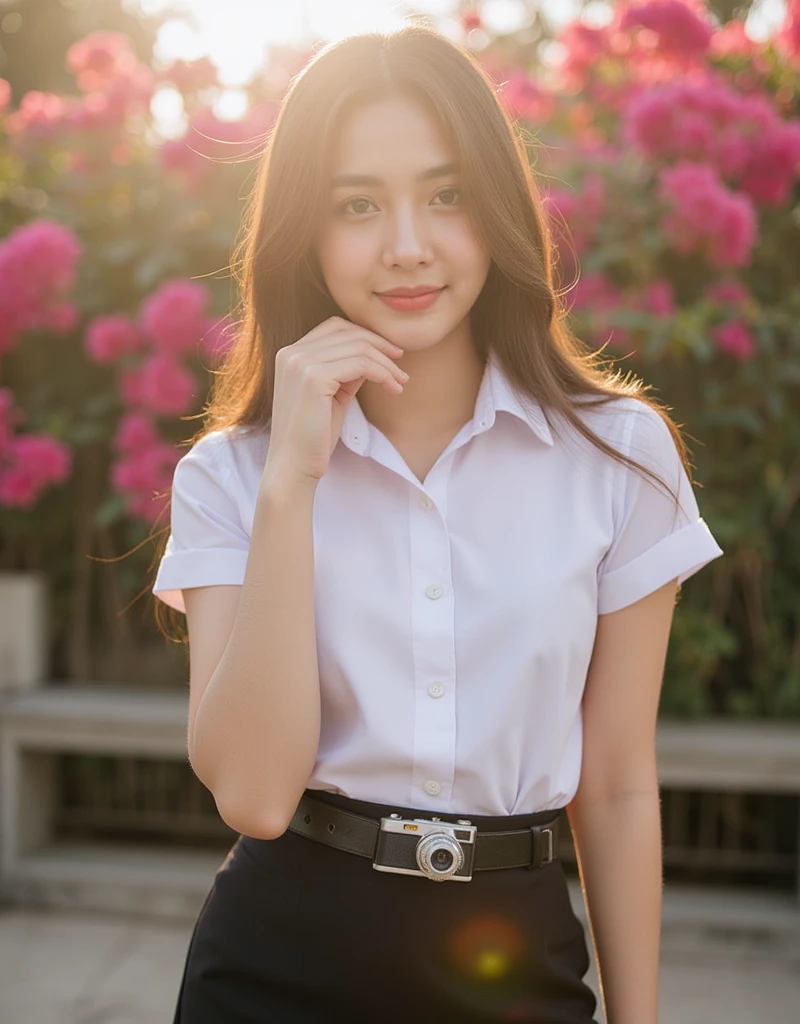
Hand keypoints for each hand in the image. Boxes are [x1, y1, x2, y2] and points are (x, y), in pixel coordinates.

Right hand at [262, 316, 408, 485]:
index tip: (390, 354)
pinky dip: (383, 374)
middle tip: (401, 365)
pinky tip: (393, 388)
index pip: (334, 327)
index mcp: (290, 354)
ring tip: (400, 382)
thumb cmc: (313, 437)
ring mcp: (300, 363)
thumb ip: (345, 371)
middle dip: (381, 346)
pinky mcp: (314, 378)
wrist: (293, 467)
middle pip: (348, 333)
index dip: (366, 336)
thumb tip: (374, 355)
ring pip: (358, 348)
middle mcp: (291, 353)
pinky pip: (361, 364)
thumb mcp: (331, 395)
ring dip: (386, 363)